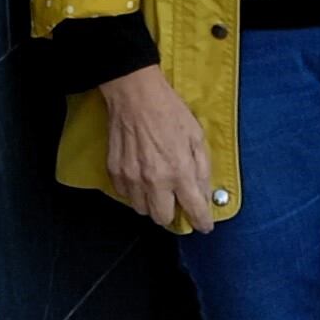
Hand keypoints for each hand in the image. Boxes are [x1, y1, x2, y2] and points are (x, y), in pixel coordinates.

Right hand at [97, 65, 217, 231]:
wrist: (135, 94)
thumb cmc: (169, 111)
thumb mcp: (197, 137)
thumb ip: (203, 169)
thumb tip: (205, 193)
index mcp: (179, 172)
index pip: (194, 210)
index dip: (201, 222)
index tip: (203, 225)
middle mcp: (154, 180)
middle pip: (162, 218)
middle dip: (172, 213)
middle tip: (176, 199)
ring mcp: (132, 178)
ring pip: (142, 210)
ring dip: (152, 203)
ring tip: (156, 186)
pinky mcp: (115, 171)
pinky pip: (125, 195)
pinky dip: (134, 191)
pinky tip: (140, 176)